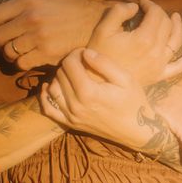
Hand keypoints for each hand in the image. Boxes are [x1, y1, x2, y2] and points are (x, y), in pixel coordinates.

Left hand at [0, 0, 106, 68]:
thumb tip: (4, 8)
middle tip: (0, 43)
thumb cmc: (70, 6)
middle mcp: (30, 19)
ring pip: (8, 52)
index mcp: (27, 2)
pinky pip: (21, 63)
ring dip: (7, 53)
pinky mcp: (46, 54)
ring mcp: (38, 38)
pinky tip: (25, 58)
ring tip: (13, 51)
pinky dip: (19, 63)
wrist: (94, 22)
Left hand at [40, 48, 154, 149]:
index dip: (76, 53)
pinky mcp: (70, 123)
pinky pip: (49, 110)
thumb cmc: (133, 101)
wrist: (136, 129)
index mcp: (88, 92)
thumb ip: (104, 63)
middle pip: (60, 74)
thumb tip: (85, 52)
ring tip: (72, 73)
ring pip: (52, 89)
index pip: (69, 64)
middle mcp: (76, 105)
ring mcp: (71, 116)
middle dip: (69, 63)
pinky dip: (45, 97)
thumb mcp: (125, 78)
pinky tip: (49, 87)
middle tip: (81, 61)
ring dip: (59, 77)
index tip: (85, 53)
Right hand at [87, 0, 181, 86]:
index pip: (156, 14)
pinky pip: (179, 66)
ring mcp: (160, 64)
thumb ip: (119, 11)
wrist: (98, 83)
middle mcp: (156, 51)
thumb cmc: (98, 54)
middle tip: (150, 10)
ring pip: (176, 41)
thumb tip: (135, 6)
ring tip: (176, 17)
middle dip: (160, 13)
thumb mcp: (103, 29)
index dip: (150, 4)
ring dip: (178, 27)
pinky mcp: (159, 75)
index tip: (142, 1)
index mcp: (144, 38)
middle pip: (166, 25)